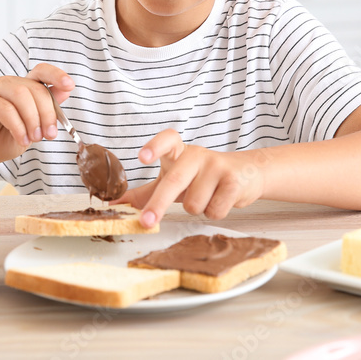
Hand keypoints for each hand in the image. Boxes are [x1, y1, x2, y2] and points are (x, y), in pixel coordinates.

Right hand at [0, 63, 73, 167]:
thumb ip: (46, 111)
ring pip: (21, 95)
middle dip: (47, 113)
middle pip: (35, 88)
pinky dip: (17, 125)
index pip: (41, 72)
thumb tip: (64, 92)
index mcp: (22, 87)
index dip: (56, 75)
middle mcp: (8, 84)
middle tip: (49, 134)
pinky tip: (21, 138)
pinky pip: (5, 108)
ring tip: (34, 138)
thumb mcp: (31, 129)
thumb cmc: (1, 141)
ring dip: (32, 119)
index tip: (69, 85)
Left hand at [114, 129, 264, 227]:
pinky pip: (213, 210)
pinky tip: (220, 199)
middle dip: (158, 204)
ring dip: (196, 209)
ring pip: (193, 204)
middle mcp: (197, 155)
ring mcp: (216, 166)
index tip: (142, 157)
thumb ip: (145, 192)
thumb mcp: (172, 180)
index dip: (155, 146)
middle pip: (174, 181)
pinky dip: (214, 212)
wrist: (245, 174)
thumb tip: (115, 203)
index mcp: (179, 152)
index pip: (168, 139)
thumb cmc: (201, 178)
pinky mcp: (233, 181)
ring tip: (207, 197)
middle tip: (146, 222)